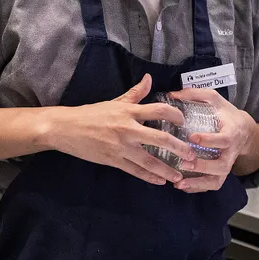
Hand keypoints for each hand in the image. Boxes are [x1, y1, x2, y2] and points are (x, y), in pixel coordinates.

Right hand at [41, 74, 197, 185]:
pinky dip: (149, 177)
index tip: (183, 122)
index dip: (175, 116)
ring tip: (180, 175)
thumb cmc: (90, 114)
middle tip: (193, 155)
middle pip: (160, 138)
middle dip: (179, 147)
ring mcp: (121, 147)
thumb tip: (149, 79)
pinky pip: (135, 170)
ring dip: (167, 169)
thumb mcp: (114, 102)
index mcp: (128, 112)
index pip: (158, 110)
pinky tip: (160, 181)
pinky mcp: (113, 160)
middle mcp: (127, 129)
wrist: (65, 128)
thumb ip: (134, 93)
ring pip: (149, 160)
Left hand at [168, 87, 257, 192]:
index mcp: (232, 132)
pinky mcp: (222, 172)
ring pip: (217, 179)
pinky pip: (213, 185)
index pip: (224, 139)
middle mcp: (232, 151)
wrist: (243, 129)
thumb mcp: (215, 99)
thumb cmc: (225, 113)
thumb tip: (172, 93)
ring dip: (199, 183)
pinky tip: (182, 186)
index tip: (192, 138)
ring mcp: (227, 164)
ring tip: (180, 183)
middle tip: (184, 163)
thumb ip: (195, 94)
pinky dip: (198, 188)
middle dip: (203, 166)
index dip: (209, 140)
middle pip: (222, 165)